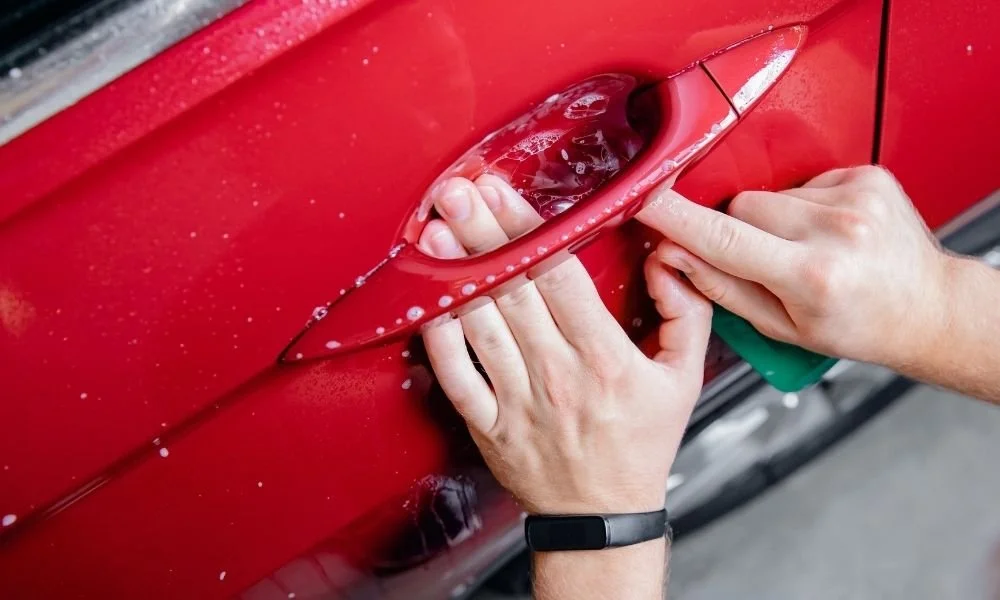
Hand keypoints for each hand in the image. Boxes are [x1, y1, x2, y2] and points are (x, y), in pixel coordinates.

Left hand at [419, 175, 711, 513]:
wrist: (602, 515)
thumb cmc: (642, 442)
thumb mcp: (684, 379)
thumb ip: (685, 315)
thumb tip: (669, 258)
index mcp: (603, 357)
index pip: (558, 276)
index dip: (527, 228)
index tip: (503, 192)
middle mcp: (556, 374)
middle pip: (512, 289)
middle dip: (482, 233)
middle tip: (456, 191)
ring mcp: (517, 400)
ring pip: (480, 325)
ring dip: (455, 274)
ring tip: (437, 231)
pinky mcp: (488, 425)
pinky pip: (456, 376)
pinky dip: (439, 339)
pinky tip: (428, 301)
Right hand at [637, 165, 951, 370]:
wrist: (926, 308)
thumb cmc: (857, 326)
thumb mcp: (782, 328)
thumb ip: (723, 290)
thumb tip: (676, 256)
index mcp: (813, 277)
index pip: (725, 240)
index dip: (677, 219)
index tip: (647, 202)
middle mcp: (837, 232)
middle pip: (742, 209)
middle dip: (739, 232)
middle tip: (768, 262)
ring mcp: (856, 200)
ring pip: (769, 195)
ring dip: (774, 219)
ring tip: (804, 247)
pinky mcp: (866, 177)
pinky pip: (802, 182)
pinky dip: (804, 206)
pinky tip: (826, 230)